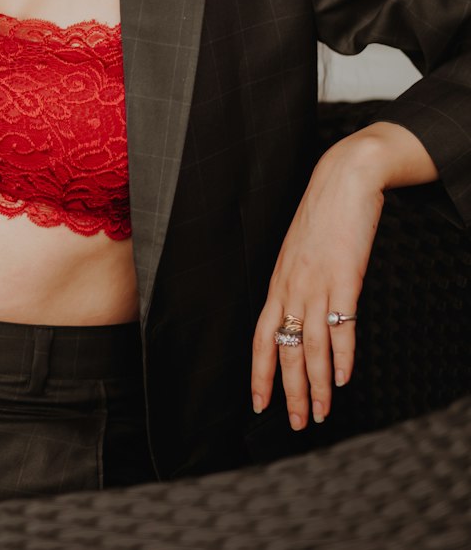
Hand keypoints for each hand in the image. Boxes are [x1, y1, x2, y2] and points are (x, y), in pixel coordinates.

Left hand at [250, 137, 383, 429]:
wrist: (343, 180)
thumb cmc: (323, 216)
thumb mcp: (300, 252)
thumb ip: (298, 282)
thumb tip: (300, 312)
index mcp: (278, 282)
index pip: (263, 337)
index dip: (260, 373)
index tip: (259, 403)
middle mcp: (292, 287)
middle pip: (285, 350)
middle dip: (289, 391)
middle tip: (296, 424)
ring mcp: (317, 283)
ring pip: (312, 346)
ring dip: (316, 385)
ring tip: (321, 414)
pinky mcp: (345, 277)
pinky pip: (341, 325)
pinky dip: (342, 356)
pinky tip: (343, 378)